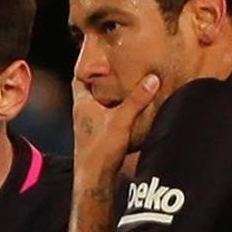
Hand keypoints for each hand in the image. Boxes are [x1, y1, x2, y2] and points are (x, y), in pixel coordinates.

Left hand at [69, 74, 159, 231]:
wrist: (94, 181)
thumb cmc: (100, 150)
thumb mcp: (121, 121)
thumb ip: (137, 100)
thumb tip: (152, 79)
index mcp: (82, 104)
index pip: (79, 76)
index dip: (86, 63)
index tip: (98, 51)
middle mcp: (83, 113)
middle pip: (89, 88)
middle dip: (101, 76)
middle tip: (116, 63)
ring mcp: (90, 125)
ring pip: (98, 102)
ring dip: (109, 93)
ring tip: (126, 81)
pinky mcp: (99, 136)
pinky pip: (107, 115)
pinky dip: (116, 108)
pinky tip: (129, 108)